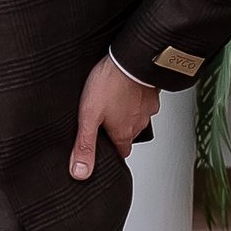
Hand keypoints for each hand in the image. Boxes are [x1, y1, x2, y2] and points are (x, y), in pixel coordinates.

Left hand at [70, 56, 159, 179]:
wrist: (130, 59)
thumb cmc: (109, 84)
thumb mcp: (88, 116)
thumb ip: (85, 145)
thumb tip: (80, 172)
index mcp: (124, 133)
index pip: (121, 153)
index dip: (111, 152)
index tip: (104, 149)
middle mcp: (139, 123)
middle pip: (127, 135)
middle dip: (116, 131)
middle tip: (103, 123)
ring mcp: (147, 108)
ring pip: (135, 117)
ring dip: (125, 114)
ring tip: (111, 104)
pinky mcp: (150, 93)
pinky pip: (142, 101)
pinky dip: (134, 99)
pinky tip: (123, 90)